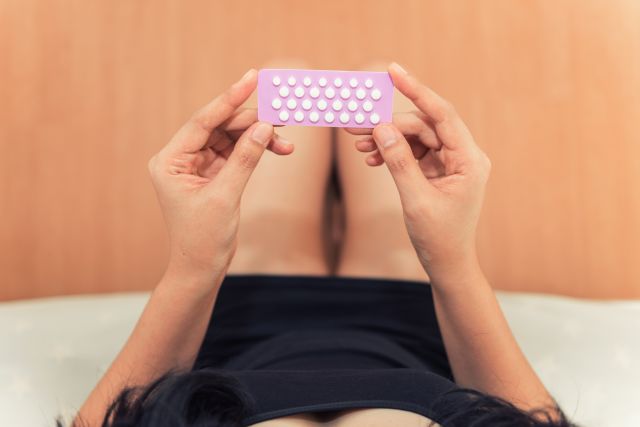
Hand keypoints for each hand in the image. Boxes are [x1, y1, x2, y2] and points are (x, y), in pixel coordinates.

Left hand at [148, 69, 292, 283]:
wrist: (200, 269)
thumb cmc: (203, 239)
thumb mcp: (225, 196)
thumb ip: (245, 159)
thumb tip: (264, 127)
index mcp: (170, 160)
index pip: (202, 122)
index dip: (229, 99)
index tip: (251, 79)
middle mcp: (181, 158)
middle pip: (219, 127)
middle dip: (250, 122)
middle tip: (280, 114)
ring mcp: (197, 166)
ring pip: (231, 138)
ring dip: (258, 137)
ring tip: (285, 141)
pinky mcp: (213, 174)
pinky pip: (237, 153)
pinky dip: (256, 151)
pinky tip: (277, 149)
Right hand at [350, 63, 490, 278]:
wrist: (447, 263)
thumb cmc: (438, 237)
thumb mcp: (415, 199)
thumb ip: (399, 161)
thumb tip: (382, 128)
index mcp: (469, 160)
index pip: (441, 114)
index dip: (416, 90)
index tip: (393, 71)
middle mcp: (464, 156)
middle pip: (423, 125)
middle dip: (389, 124)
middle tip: (356, 126)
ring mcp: (452, 162)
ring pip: (416, 137)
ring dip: (388, 139)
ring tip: (359, 146)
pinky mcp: (440, 170)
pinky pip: (414, 152)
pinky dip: (393, 153)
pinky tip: (372, 158)